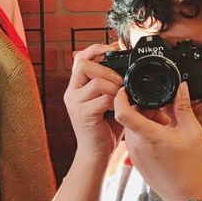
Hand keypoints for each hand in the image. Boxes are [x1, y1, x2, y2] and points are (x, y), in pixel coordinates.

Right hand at [64, 43, 124, 162]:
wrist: (98, 153)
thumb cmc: (107, 126)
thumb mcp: (110, 100)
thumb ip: (113, 84)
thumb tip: (129, 65)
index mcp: (77, 86)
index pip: (80, 58)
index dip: (96, 49)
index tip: (112, 48)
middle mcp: (72, 92)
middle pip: (86, 65)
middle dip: (108, 70)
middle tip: (120, 83)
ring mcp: (75, 103)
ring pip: (97, 81)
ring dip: (115, 87)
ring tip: (121, 97)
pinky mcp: (82, 114)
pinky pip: (103, 98)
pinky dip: (116, 101)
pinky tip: (119, 108)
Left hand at [113, 81, 201, 200]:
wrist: (186, 195)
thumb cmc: (191, 165)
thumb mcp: (192, 131)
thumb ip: (183, 106)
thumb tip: (180, 87)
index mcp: (149, 135)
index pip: (123, 112)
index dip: (121, 96)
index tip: (126, 87)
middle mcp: (137, 144)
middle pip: (131, 116)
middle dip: (146, 109)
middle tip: (165, 112)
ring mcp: (135, 154)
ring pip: (134, 127)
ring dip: (147, 121)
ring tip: (168, 127)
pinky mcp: (137, 160)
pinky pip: (136, 139)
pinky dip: (147, 132)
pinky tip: (165, 138)